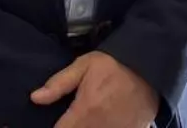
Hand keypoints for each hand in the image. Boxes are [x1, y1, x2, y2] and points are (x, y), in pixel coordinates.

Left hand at [31, 51, 159, 127]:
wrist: (152, 68)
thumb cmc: (115, 65)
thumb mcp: (85, 66)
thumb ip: (59, 83)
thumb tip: (35, 98)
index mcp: (84, 112)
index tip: (55, 122)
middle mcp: (98, 127)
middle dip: (71, 127)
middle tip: (71, 118)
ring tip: (88, 118)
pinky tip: (103, 120)